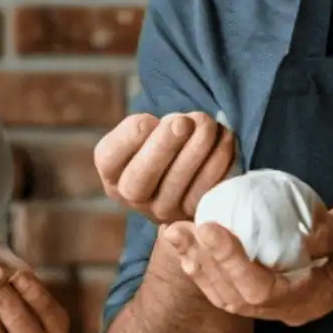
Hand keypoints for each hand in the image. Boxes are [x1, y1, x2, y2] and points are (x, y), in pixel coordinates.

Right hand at [94, 111, 235, 224]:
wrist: (183, 172)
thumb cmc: (159, 142)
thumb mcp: (143, 132)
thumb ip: (144, 128)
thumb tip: (176, 126)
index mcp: (112, 172)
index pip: (108, 160)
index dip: (128, 140)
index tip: (148, 120)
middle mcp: (131, 197)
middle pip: (138, 181)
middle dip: (163, 147)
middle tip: (182, 123)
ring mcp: (162, 211)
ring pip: (176, 185)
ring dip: (196, 150)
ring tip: (206, 124)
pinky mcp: (192, 213)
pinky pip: (205, 190)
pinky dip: (218, 161)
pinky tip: (224, 138)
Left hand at [162, 202, 332, 325]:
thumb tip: (304, 230)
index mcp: (310, 298)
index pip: (260, 288)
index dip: (231, 260)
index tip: (209, 226)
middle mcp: (287, 310)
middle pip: (233, 296)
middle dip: (201, 262)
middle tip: (175, 227)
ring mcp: (274, 307)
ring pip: (225, 296)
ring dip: (196, 265)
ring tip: (173, 232)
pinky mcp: (265, 294)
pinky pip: (227, 288)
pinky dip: (205, 266)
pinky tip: (190, 240)